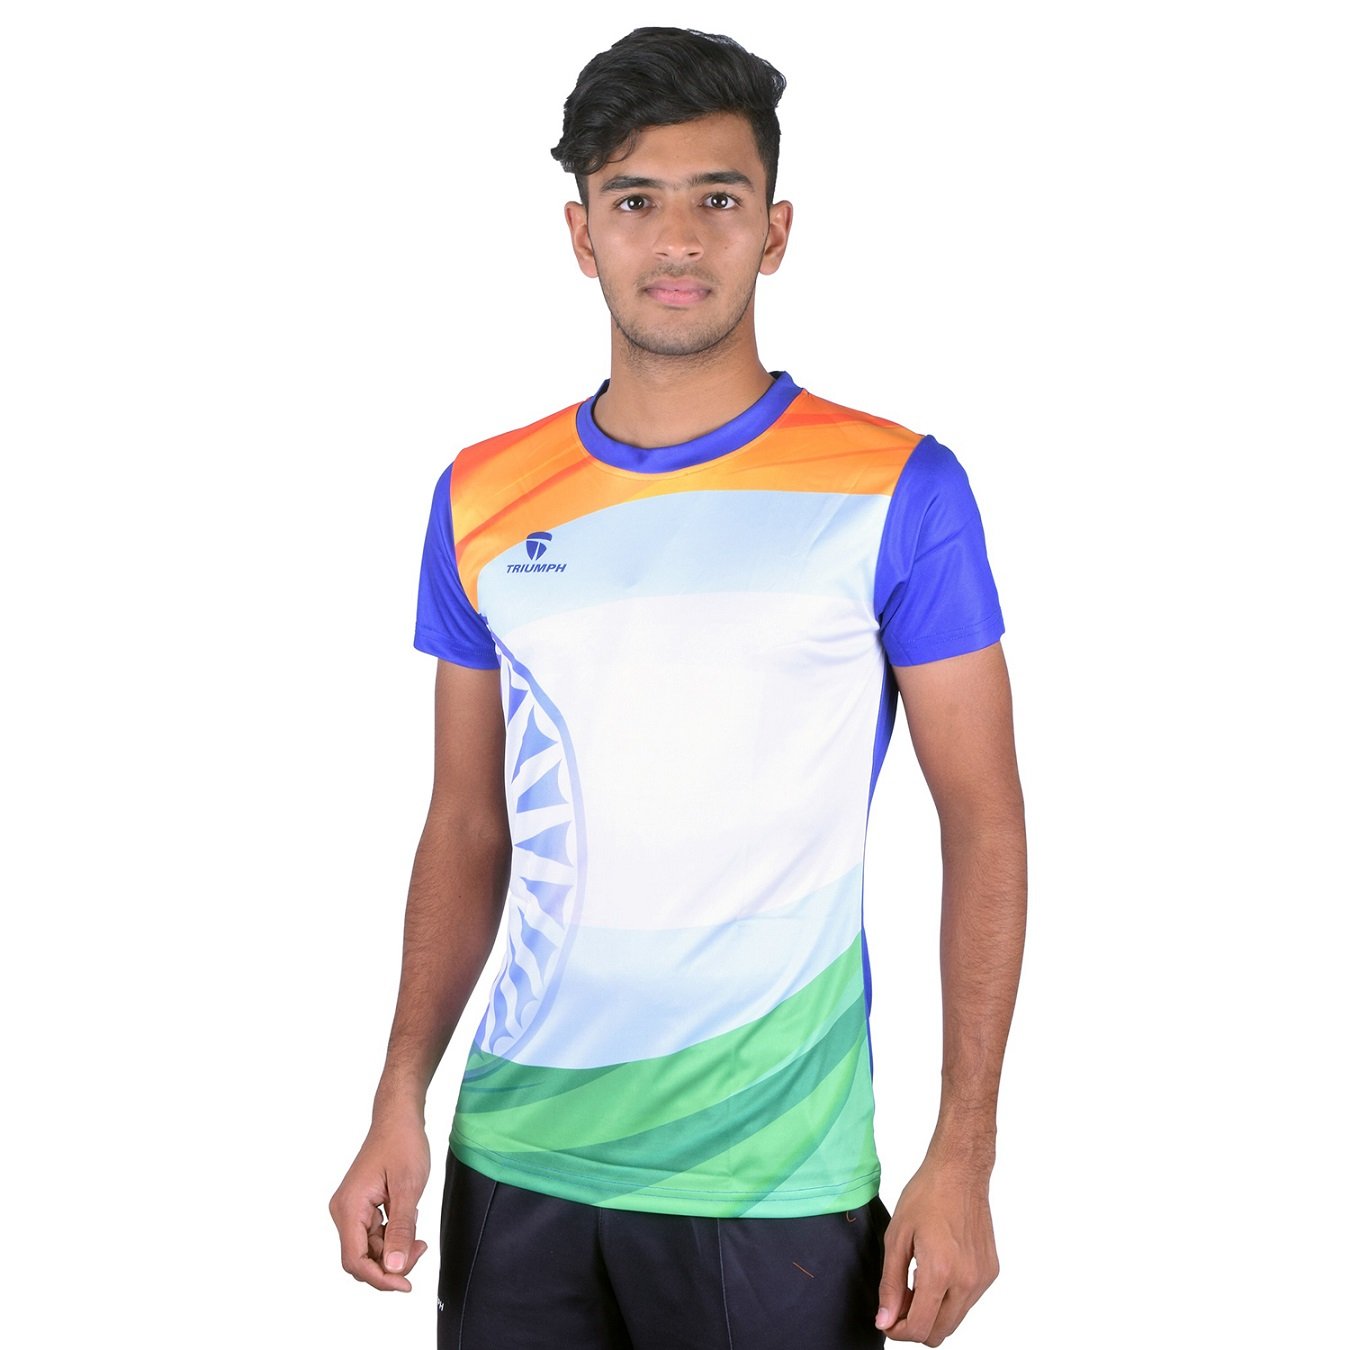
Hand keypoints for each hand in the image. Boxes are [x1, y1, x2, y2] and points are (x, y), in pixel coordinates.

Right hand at [329, 1114, 431, 1291]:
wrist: (399, 1117)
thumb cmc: (403, 1144)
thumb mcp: (408, 1187)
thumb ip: (400, 1229)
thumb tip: (393, 1268)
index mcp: (349, 1208)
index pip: (355, 1260)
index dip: (380, 1279)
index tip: (406, 1285)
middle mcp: (344, 1211)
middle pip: (362, 1258)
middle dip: (390, 1263)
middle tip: (420, 1249)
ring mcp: (352, 1209)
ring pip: (370, 1248)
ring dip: (394, 1251)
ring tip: (419, 1237)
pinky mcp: (361, 1206)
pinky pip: (374, 1234)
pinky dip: (393, 1237)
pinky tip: (410, 1223)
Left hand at [874, 1159, 999, 1343]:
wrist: (959, 1172)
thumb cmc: (925, 1196)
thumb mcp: (896, 1237)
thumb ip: (891, 1284)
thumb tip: (885, 1320)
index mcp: (940, 1272)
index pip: (920, 1328)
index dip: (898, 1331)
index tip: (887, 1320)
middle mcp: (967, 1281)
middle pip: (940, 1332)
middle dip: (915, 1326)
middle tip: (899, 1302)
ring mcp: (982, 1278)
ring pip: (955, 1320)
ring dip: (933, 1313)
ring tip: (916, 1283)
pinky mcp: (990, 1272)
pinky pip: (968, 1302)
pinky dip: (949, 1299)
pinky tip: (936, 1273)